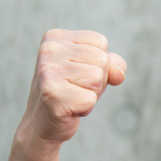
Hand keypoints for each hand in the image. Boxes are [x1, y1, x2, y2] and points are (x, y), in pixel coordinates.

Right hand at [20, 29, 126, 146]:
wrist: (42, 123)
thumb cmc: (71, 91)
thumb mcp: (94, 70)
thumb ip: (113, 64)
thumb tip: (118, 74)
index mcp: (56, 37)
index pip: (101, 42)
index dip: (98, 64)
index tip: (77, 75)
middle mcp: (49, 49)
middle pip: (102, 59)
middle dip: (97, 80)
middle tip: (74, 89)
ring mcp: (48, 70)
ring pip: (98, 77)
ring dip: (91, 94)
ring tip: (71, 97)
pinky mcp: (51, 92)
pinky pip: (90, 99)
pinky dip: (85, 108)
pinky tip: (68, 108)